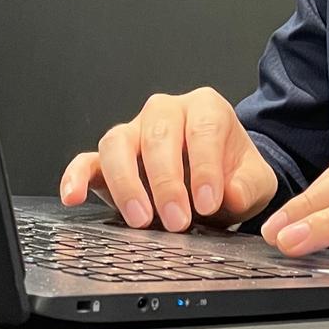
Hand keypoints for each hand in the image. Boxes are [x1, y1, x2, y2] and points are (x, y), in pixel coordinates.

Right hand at [58, 87, 277, 232]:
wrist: (216, 187)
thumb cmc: (233, 176)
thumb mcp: (255, 181)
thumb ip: (248, 185)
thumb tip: (229, 194)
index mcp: (206, 108)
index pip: (203, 128)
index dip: (205, 166)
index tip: (208, 202)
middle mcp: (165, 112)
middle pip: (158, 135)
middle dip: (166, 181)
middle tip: (177, 220)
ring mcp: (133, 132)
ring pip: (118, 144)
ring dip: (126, 183)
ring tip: (140, 219)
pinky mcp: (107, 159)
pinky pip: (86, 161)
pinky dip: (76, 177)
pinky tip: (73, 196)